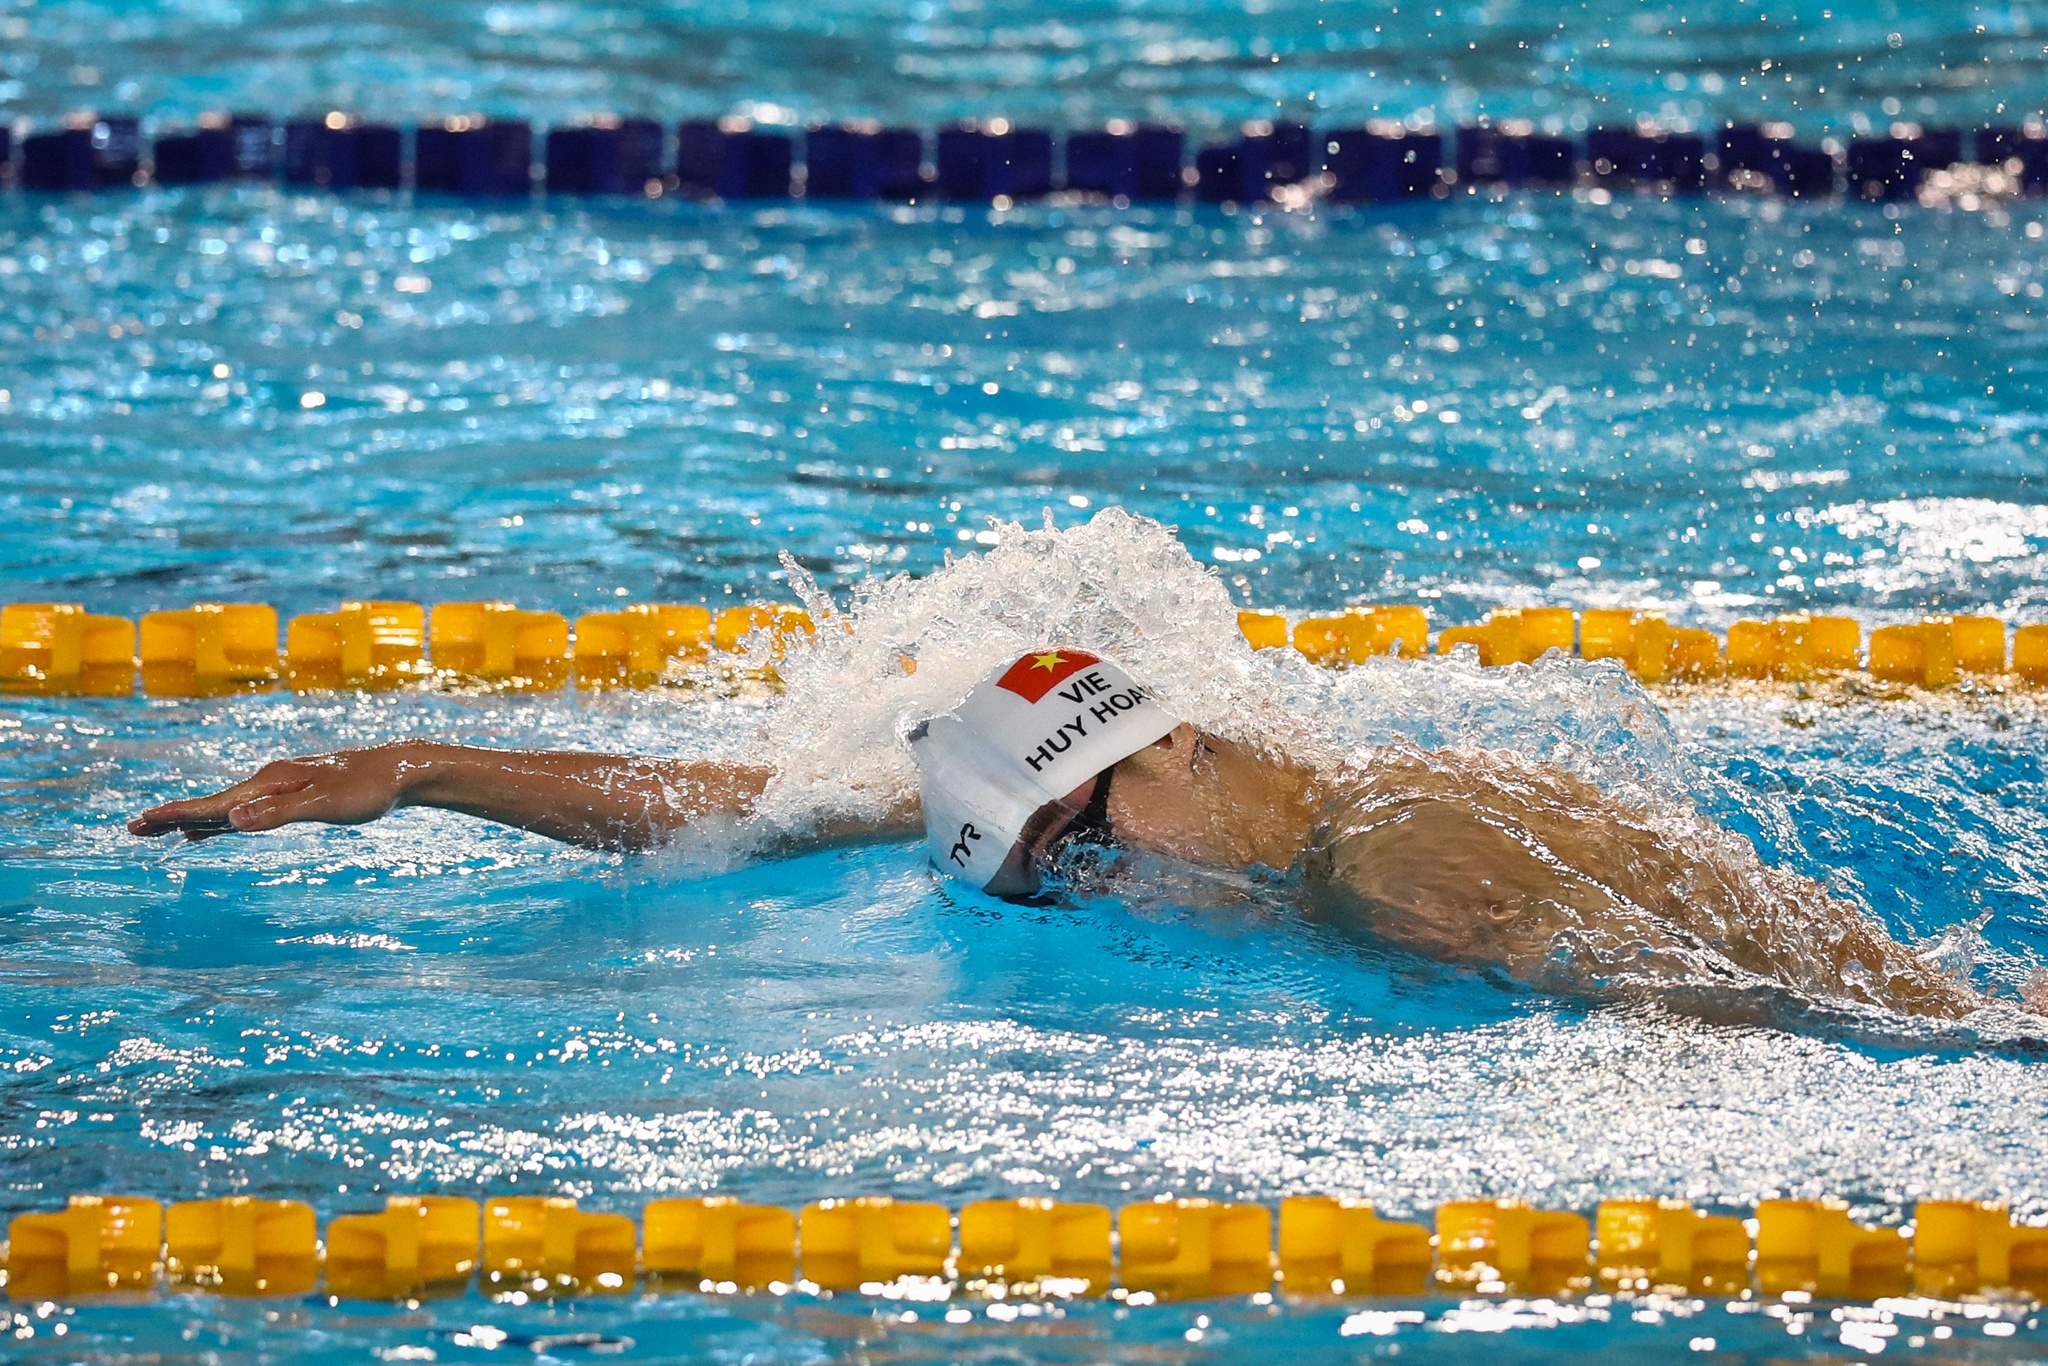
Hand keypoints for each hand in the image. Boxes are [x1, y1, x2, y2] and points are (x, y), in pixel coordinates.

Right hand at [129, 745, 417, 841]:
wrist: (402, 770)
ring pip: (230, 806)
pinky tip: (221, 827)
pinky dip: (227, 820)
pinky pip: (250, 809)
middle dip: (175, 817)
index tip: (143, 823)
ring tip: (164, 830)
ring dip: (196, 819)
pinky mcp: (297, 794)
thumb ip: (278, 813)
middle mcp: (271, 780)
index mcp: (272, 782)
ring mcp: (283, 786)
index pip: (216, 804)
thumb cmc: (368, 789)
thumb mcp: (325, 805)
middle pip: (214, 803)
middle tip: (135, 829)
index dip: (178, 816)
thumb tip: (231, 819)